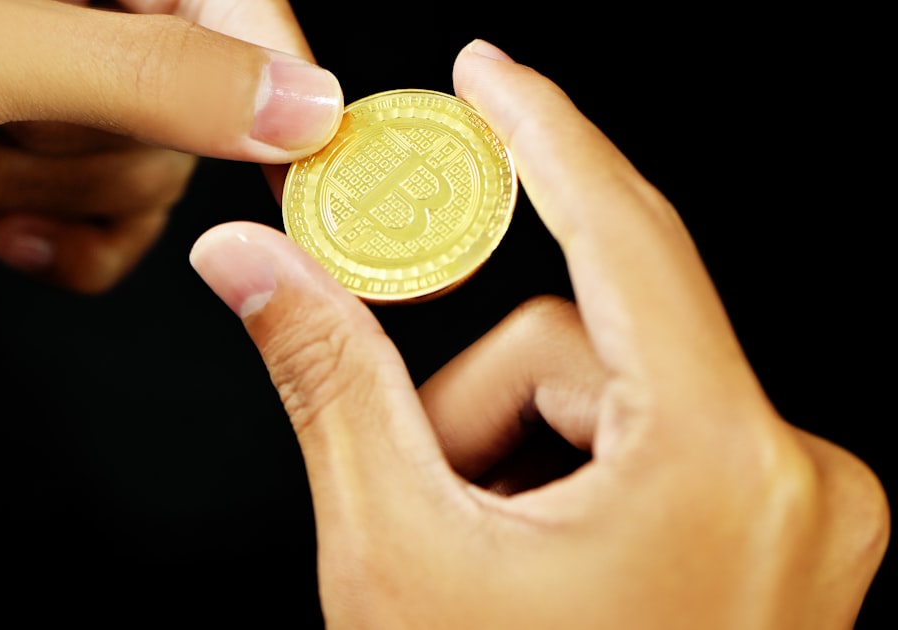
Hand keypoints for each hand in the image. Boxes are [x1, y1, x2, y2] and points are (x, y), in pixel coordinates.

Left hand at [0, 0, 322, 292]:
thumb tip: (305, 105)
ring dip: (55, 190)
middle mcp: (80, 19)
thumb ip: (151, 74)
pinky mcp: (26, 168)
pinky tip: (6, 234)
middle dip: (100, 142)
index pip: (234, 3)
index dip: (277, 76)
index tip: (315, 158)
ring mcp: (50, 94)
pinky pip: (113, 230)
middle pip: (197, 103)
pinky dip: (74, 251)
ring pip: (152, 174)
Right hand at [189, 39, 889, 627]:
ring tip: (485, 561)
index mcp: (716, 462)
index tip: (492, 69)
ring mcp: (810, 512)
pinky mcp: (793, 533)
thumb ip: (326, 380)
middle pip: (587, 341)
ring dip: (519, 449)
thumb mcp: (394, 550)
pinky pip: (661, 440)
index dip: (543, 132)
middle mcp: (798, 475)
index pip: (620, 233)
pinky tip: (543, 567)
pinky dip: (575, 478)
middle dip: (477, 402)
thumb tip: (249, 265)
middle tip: (422, 489)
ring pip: (617, 394)